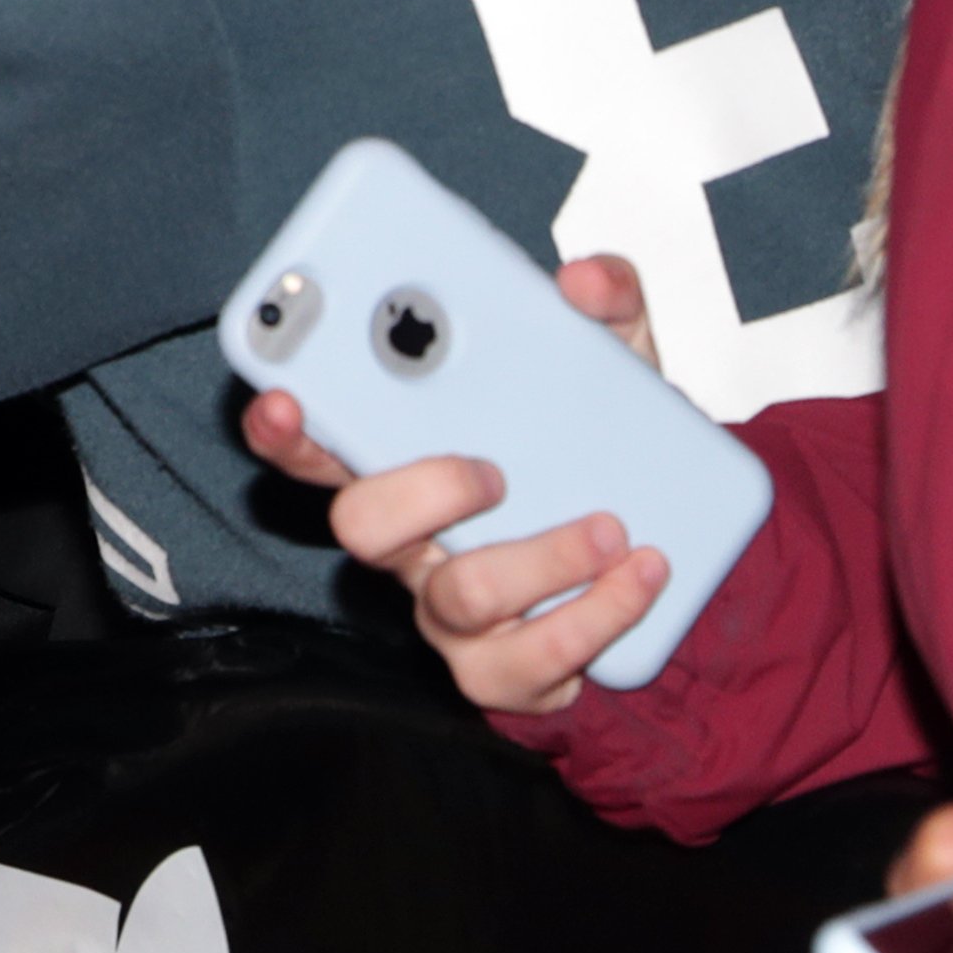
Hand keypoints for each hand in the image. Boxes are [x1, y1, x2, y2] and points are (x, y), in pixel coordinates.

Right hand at [236, 255, 668, 712]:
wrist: (667, 545)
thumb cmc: (603, 451)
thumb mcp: (615, 364)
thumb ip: (606, 304)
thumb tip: (585, 282)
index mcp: (407, 459)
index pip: (316, 443)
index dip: (284, 428)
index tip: (284, 397)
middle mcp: (415, 541)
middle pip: (361, 528)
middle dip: (421, 492)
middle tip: (492, 470)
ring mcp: (456, 614)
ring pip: (460, 597)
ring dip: (542, 558)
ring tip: (613, 526)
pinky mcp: (511, 671)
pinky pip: (532, 662)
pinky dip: (598, 615)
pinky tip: (642, 574)